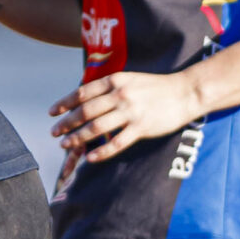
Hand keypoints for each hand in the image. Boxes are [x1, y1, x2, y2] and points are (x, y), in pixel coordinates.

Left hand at [51, 67, 204, 160]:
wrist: (187, 92)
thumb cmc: (156, 87)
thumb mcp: (130, 79)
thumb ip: (108, 87)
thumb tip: (84, 99)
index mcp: (115, 81)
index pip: (82, 93)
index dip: (64, 104)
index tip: (52, 113)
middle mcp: (120, 95)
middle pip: (85, 112)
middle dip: (66, 123)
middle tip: (54, 132)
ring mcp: (131, 112)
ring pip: (96, 128)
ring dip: (77, 138)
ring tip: (65, 144)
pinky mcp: (142, 128)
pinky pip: (116, 143)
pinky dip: (101, 152)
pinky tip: (90, 159)